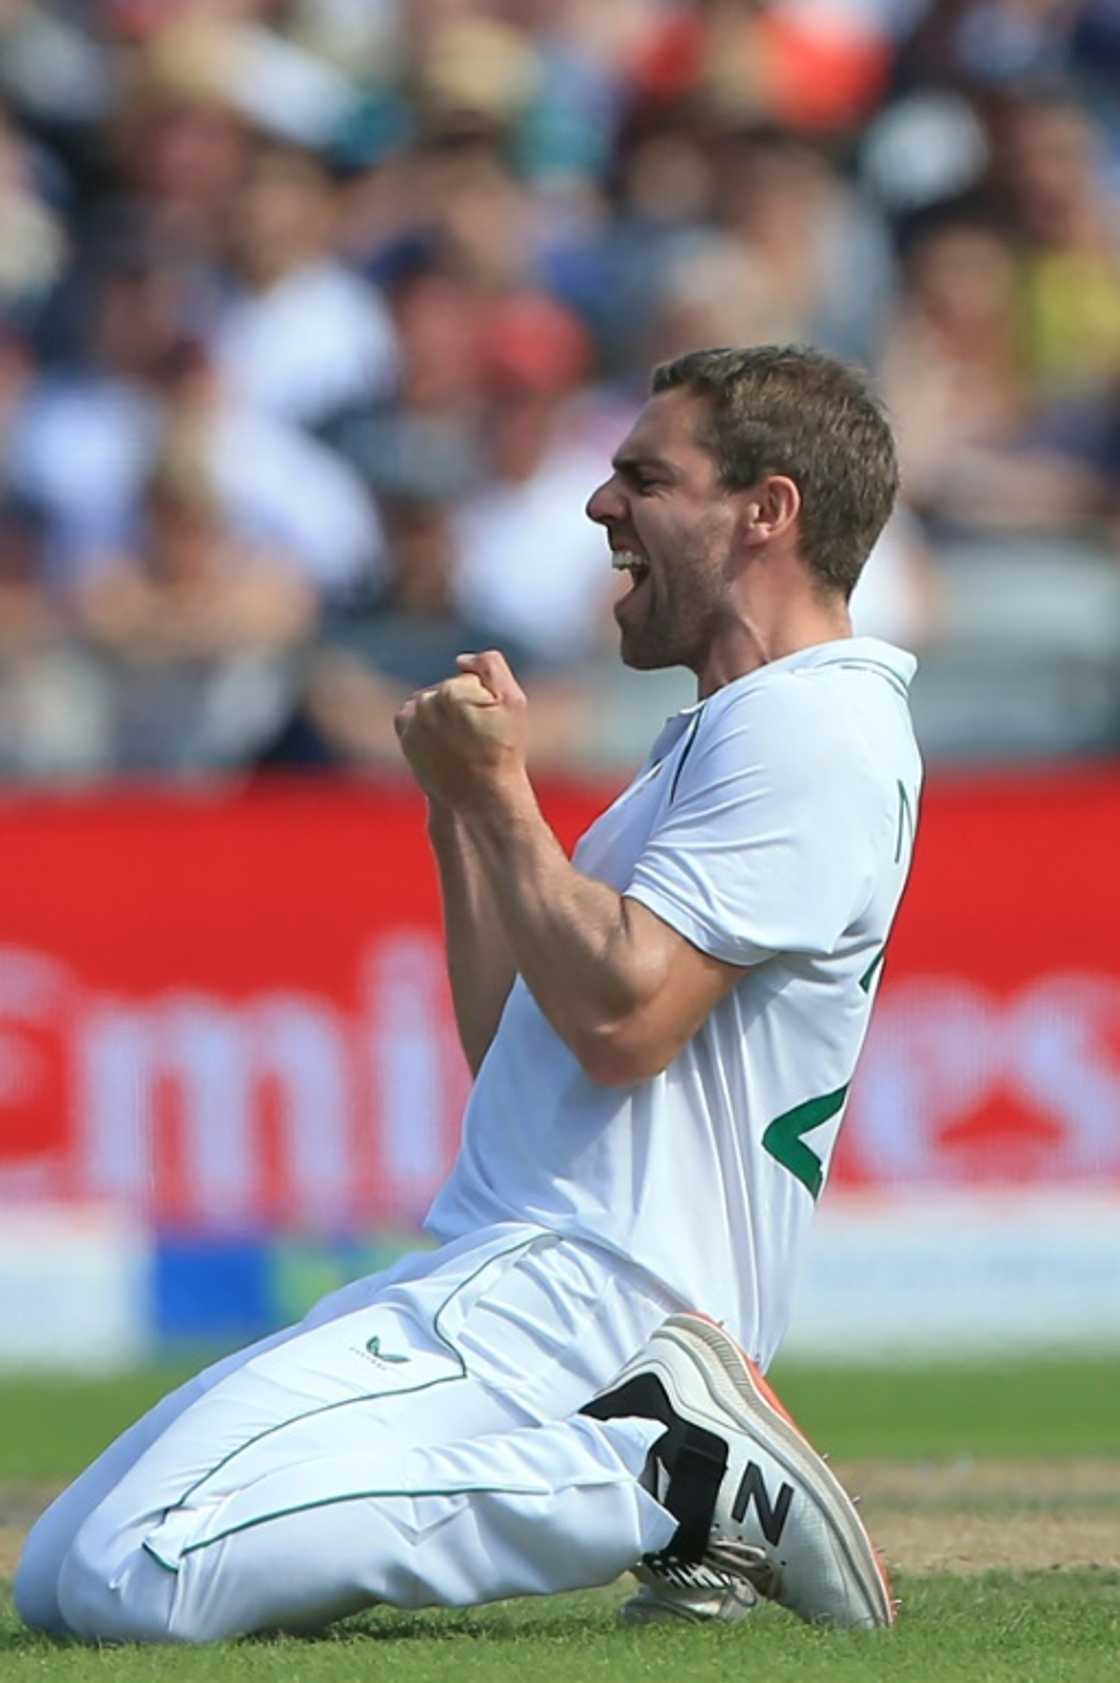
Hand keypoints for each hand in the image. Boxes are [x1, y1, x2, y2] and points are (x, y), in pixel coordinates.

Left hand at [394, 650, 529, 808]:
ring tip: (461, 740)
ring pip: (431, 703)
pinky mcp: (405, 736)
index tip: (491, 724)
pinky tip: (445, 740)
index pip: (468, 681)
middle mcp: (426, 703)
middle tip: (477, 736)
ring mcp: (412, 721)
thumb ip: (490, 666)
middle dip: (461, 706)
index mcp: (452, 691)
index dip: (484, 700)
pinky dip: (427, 724)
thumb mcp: (513, 701)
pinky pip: (416, 717)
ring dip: (443, 714)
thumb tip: (460, 660)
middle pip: (447, 691)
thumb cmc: (504, 749)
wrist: (484, 794)